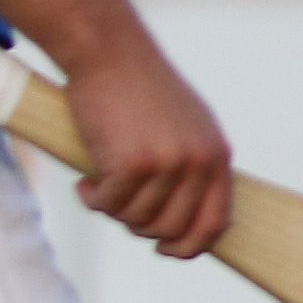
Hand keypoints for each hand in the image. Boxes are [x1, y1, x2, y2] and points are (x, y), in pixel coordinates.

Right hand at [57, 35, 233, 260]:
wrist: (108, 52)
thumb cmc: (138, 88)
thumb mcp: (184, 124)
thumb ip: (192, 165)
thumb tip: (185, 217)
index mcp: (216, 155)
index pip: (214, 222)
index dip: (189, 246)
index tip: (165, 250)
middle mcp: (198, 162)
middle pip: (170, 228)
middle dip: (138, 226)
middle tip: (117, 206)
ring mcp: (167, 164)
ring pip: (135, 219)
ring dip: (112, 209)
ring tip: (99, 185)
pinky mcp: (132, 162)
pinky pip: (108, 204)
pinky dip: (92, 198)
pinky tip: (85, 181)